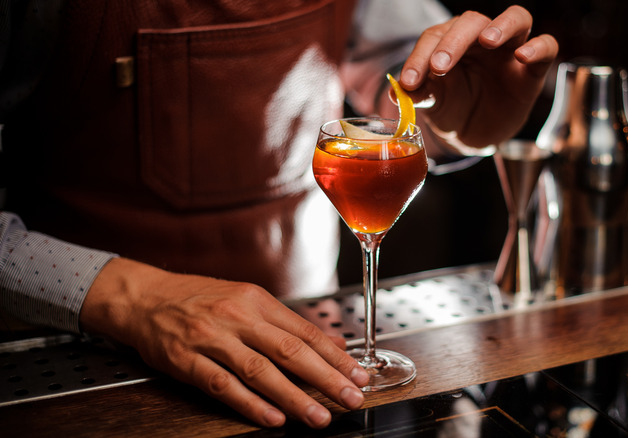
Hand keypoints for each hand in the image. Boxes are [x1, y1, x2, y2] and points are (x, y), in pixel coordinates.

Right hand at [80, 258, 368, 428]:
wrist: (143, 296)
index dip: (335, 356)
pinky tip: (272, 418)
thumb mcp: (245, 299)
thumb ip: (284, 324)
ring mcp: (211, 338)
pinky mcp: (187, 361)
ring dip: (293, 397)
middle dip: (325, 377)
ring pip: (260, 371)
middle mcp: (237, 316)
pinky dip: (250, 404)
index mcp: (256, 300)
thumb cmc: (198, 299)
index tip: (358, 374)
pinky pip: (222, 385)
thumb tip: (329, 344)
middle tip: (351, 397)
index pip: (304, 331)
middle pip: (289, 351)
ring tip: (318, 416)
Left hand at [400, 5, 557, 148]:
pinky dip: (538, 46)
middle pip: (472, 22)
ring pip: (516, 18)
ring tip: (487, 40)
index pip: (436, 36)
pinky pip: (547, 46)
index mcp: (451, 42)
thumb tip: (398, 91)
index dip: (420, 56)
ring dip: (501, 25)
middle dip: (453, 42)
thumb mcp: (433, 104)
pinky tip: (523, 56)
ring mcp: (510, 50)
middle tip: (439, 67)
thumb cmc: (452, 108)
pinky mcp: (533, 69)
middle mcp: (481, 39)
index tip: (409, 81)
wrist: (473, 134)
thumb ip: (419, 93)